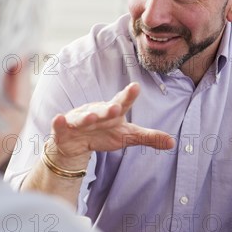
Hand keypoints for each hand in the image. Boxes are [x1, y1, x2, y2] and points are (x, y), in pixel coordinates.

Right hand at [48, 82, 174, 167]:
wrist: (75, 144)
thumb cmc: (104, 134)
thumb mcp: (127, 137)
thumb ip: (149, 137)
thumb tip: (173, 142)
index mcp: (113, 111)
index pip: (123, 102)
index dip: (128, 95)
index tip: (135, 87)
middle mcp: (96, 112)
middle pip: (103, 110)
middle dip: (107, 109)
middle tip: (115, 108)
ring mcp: (79, 120)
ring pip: (83, 118)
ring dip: (87, 117)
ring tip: (91, 118)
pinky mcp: (64, 129)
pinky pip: (61, 125)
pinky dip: (59, 123)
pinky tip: (58, 118)